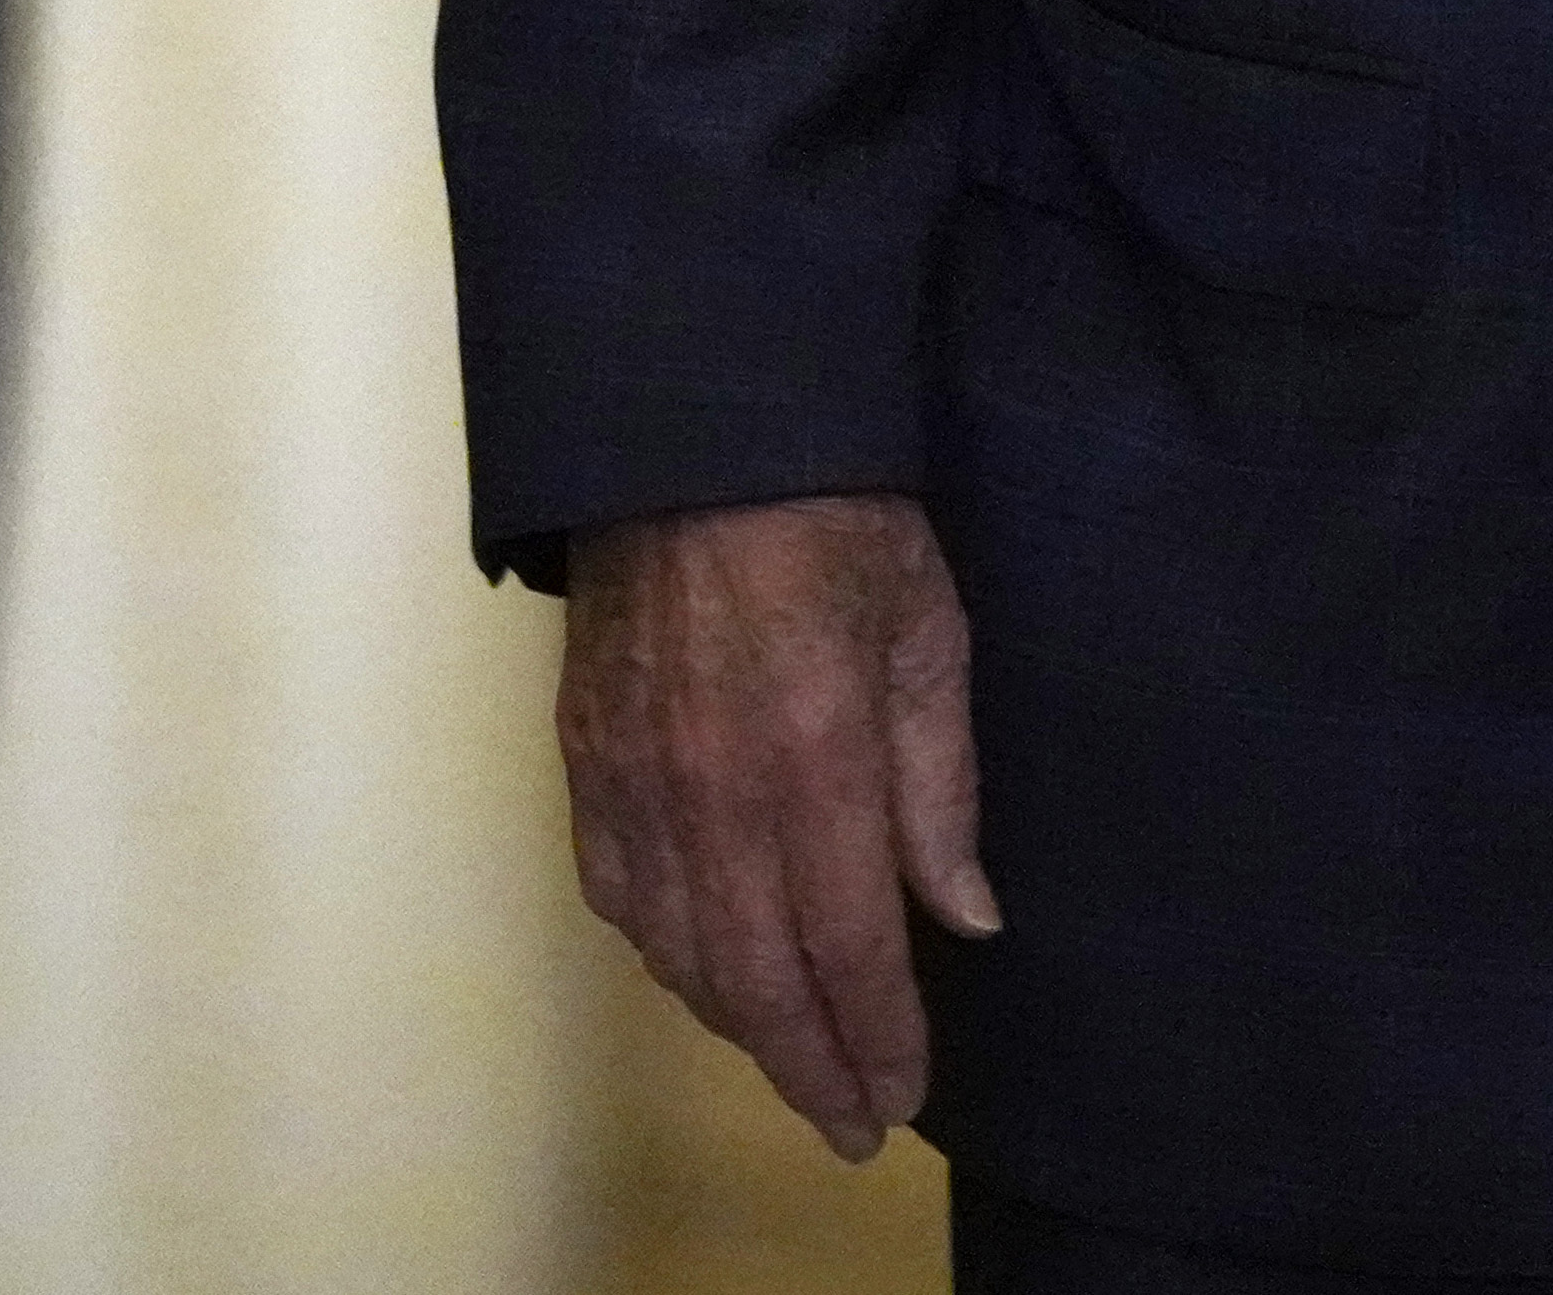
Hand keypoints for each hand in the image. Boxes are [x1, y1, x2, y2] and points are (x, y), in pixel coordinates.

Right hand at [558, 488, 998, 1160]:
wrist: (692, 430)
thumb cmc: (835, 515)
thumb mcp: (928, 634)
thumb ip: (942, 788)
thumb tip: (967, 918)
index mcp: (815, 757)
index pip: (851, 947)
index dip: (880, 1037)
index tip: (905, 1095)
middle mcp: (715, 790)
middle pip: (758, 980)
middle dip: (810, 1067)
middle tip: (853, 1122)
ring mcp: (636, 779)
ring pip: (681, 953)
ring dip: (740, 1023)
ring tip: (795, 1057)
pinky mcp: (585, 756)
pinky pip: (617, 895)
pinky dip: (663, 955)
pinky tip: (703, 971)